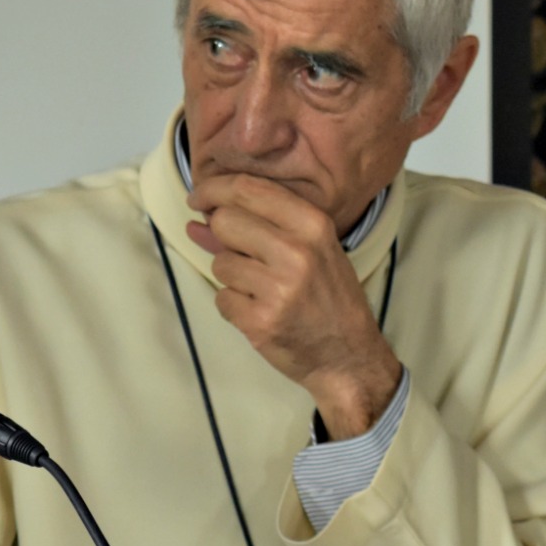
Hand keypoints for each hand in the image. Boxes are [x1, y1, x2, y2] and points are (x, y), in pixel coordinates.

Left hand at [186, 174, 401, 436]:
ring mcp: (278, 288)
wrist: (349, 356)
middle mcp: (297, 251)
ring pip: (220, 263)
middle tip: (242, 254)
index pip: (247, 189)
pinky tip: (260, 312)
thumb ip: (257, 227)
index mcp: (313, 225)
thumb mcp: (311, 250)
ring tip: (263, 290)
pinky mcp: (260, 321)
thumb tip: (196, 219)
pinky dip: (233, 306)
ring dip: (231, 276)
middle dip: (222, 236)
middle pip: (225, 221)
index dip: (212, 189)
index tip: (197, 198)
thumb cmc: (328, 297)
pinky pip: (221, 298)